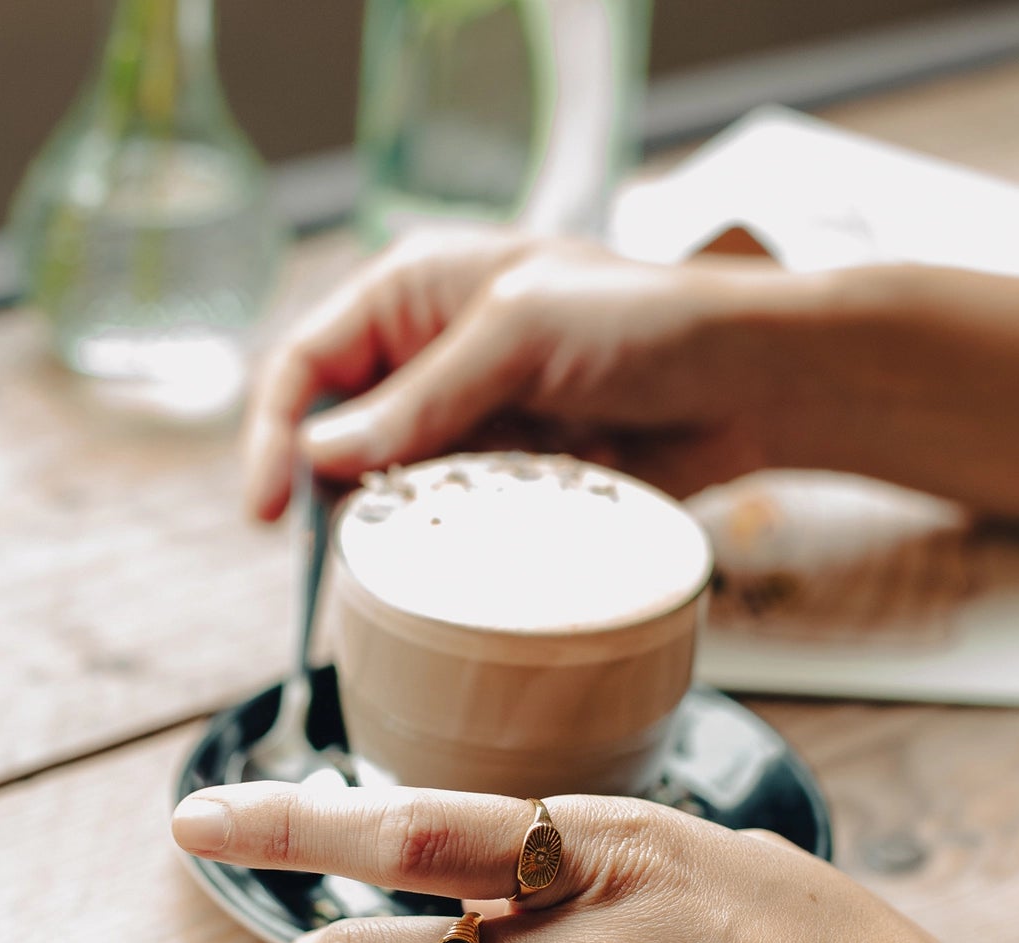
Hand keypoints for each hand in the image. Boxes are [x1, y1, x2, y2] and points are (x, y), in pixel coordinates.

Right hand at [244, 231, 808, 518]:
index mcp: (414, 293)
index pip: (309, 362)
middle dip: (327, 495)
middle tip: (329, 558)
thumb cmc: (646, 321)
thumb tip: (322, 452)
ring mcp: (470, 425)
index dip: (274, 433)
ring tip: (396, 566)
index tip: (268, 509)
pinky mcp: (508, 480)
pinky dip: (444, 550)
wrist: (750, 385)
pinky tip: (452, 572)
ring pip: (392, 488)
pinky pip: (451, 523)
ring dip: (391, 528)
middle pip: (339, 435)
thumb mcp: (521, 334)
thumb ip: (422, 394)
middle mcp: (430, 359)